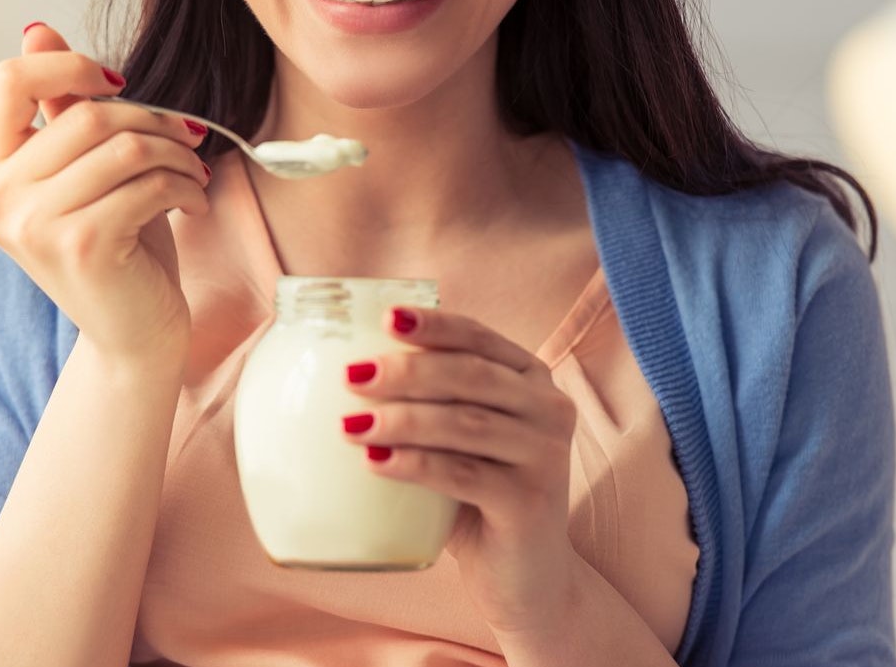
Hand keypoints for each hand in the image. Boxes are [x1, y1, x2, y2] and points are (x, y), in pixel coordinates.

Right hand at [0, 23, 212, 362]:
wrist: (134, 337)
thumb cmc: (119, 251)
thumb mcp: (87, 175)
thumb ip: (61, 112)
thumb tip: (37, 31)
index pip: (10, 81)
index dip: (70, 65)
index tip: (120, 83)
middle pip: (87, 113)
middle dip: (153, 119)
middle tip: (189, 139)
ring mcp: (35, 225)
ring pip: (124, 147)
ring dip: (176, 154)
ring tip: (194, 174)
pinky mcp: (82, 245)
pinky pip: (147, 184)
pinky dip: (184, 186)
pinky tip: (192, 202)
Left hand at [342, 307, 577, 635]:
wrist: (527, 578)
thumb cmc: (478, 500)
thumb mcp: (458, 442)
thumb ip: (427, 405)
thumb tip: (346, 374)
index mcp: (530, 380)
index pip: (480, 337)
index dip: (434, 325)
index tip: (386, 317)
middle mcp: (548, 409)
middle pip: (471, 375)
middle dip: (408, 371)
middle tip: (352, 376)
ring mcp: (546, 455)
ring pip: (465, 423)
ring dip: (402, 420)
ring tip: (350, 425)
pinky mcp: (531, 501)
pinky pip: (463, 474)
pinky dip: (414, 465)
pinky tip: (375, 462)